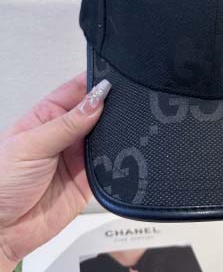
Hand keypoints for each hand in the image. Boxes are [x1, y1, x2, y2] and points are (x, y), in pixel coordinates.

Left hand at [0, 73, 110, 270]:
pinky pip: (111, 161)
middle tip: (121, 106)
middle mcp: (66, 132)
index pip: (77, 90)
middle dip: (111, 106)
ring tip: (117, 130)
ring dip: (115, 131)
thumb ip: (67, 123)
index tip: (112, 81)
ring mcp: (79, 154)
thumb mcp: (31, 145)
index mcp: (48, 115)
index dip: (95, 83)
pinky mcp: (91, 175)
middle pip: (97, 110)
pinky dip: (119, 156)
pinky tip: (118, 152)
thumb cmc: (1, 184)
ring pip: (108, 134)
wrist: (2, 231)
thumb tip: (97, 99)